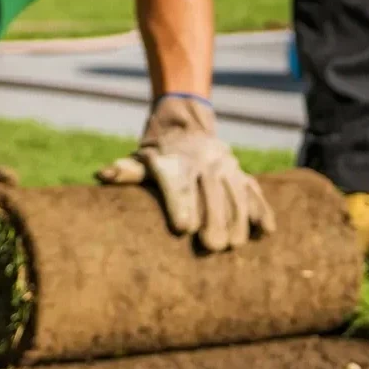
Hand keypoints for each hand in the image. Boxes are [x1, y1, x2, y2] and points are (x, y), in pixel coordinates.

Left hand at [97, 95, 274, 251]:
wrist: (185, 121)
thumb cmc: (158, 153)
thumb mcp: (141, 158)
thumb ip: (127, 171)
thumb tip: (103, 175)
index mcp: (176, 162)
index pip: (179, 185)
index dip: (181, 205)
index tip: (183, 228)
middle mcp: (203, 162)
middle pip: (211, 192)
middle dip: (214, 218)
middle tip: (212, 247)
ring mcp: (226, 167)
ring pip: (236, 193)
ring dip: (238, 220)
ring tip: (235, 245)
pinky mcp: (242, 174)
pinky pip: (254, 192)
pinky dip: (261, 210)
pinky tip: (265, 231)